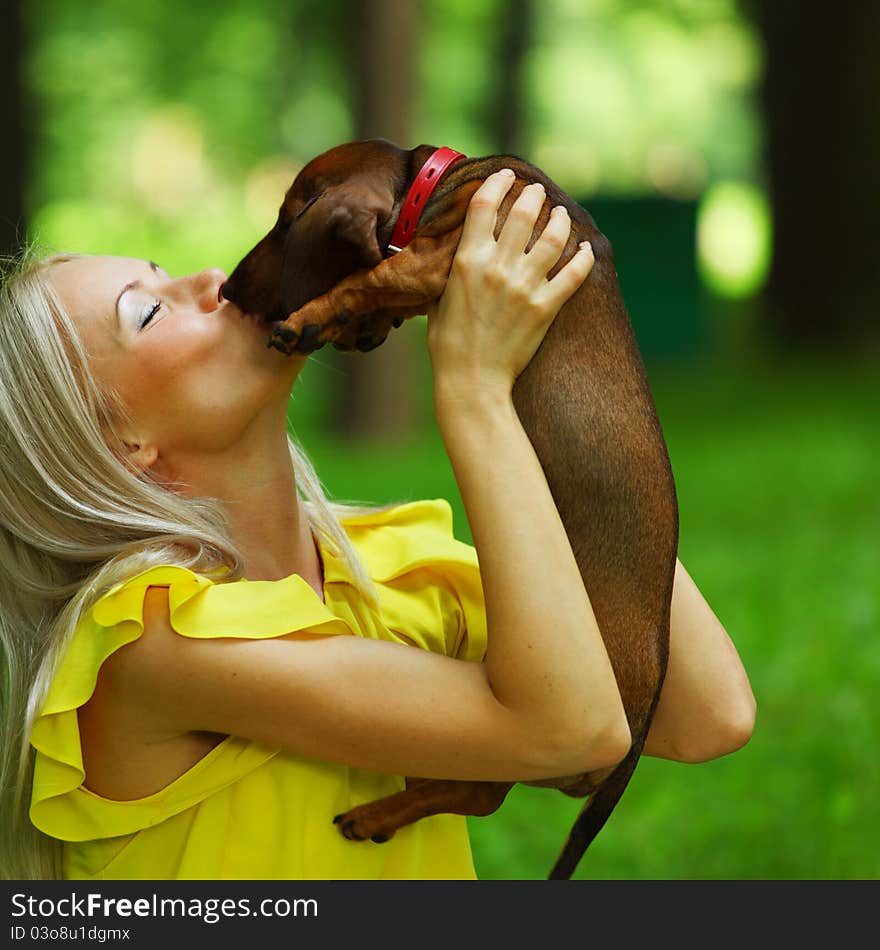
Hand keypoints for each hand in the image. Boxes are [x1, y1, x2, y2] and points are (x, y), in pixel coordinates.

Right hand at [426, 168, 594, 400]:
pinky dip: (583, 259)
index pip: (484, 205)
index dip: (497, 183)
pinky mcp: (546, 307)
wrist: (471, 380)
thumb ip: (451, 271)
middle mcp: (498, 268)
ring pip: (554, 237)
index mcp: (467, 261)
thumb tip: (455, 253)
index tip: (506, 177)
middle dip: (533, 196)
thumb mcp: (438, 299)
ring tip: (561, 215)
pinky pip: (574, 274)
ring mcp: (525, 287)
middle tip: (537, 193)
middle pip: (523, 213)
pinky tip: (585, 250)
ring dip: (560, 220)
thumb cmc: (448, 344)